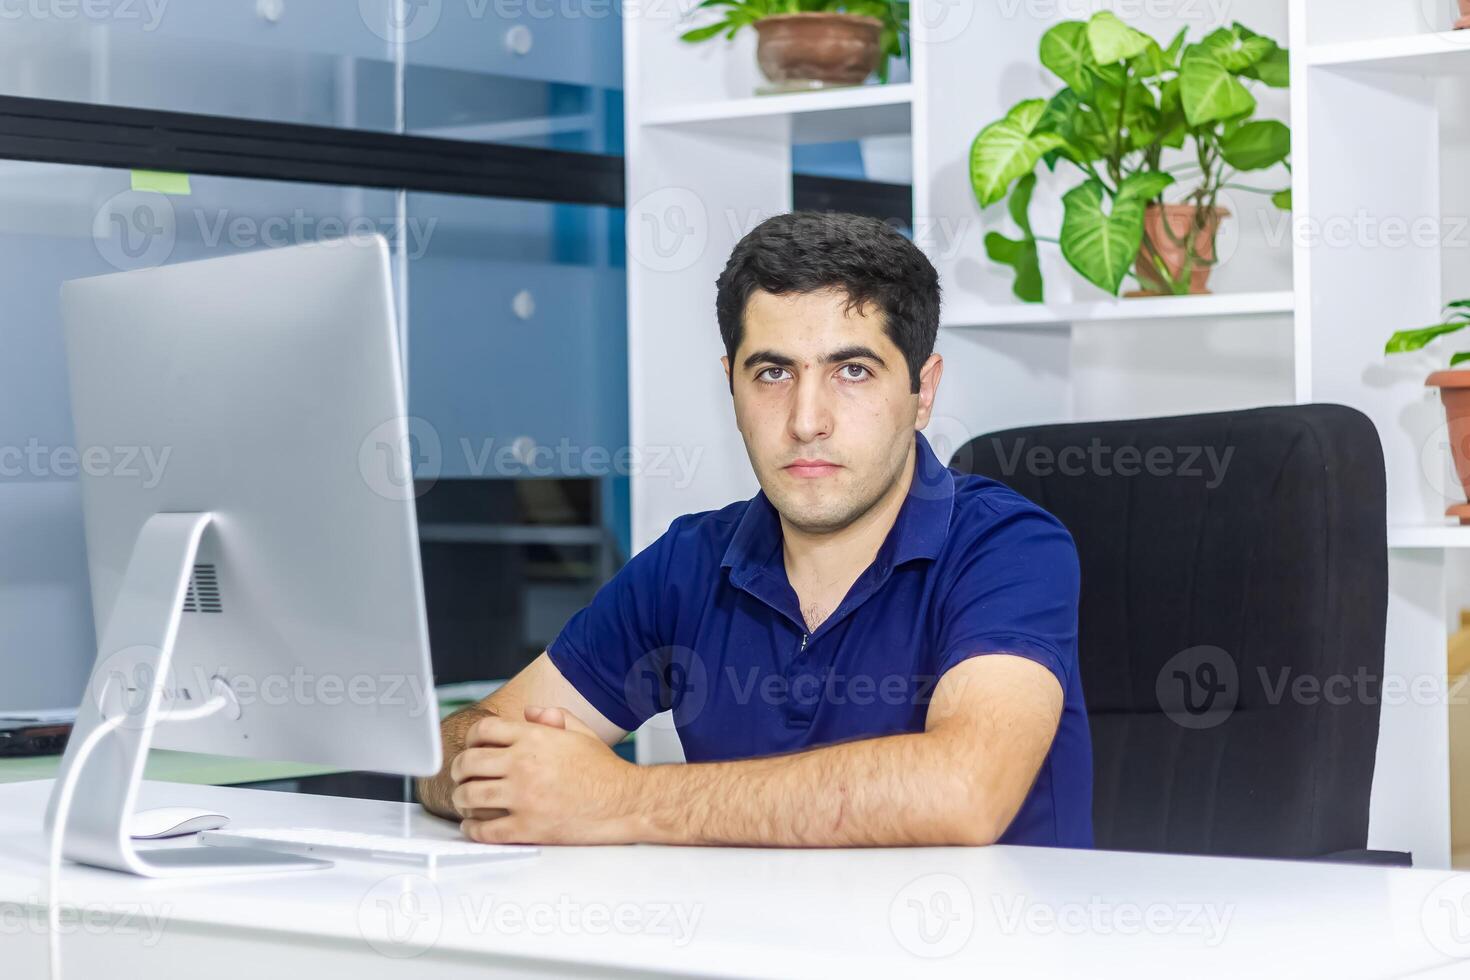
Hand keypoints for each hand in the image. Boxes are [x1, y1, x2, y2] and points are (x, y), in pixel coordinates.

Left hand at [450, 708, 644, 844]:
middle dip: (458, 770)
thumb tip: (529, 713)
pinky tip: (473, 827)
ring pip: (470, 796)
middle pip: (468, 763)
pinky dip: (472, 830)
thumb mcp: (580, 732)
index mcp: (535, 738)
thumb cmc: (604, 769)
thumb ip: (552, 717)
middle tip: (460, 776)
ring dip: (461, 798)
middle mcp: (524, 765)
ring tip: (464, 800)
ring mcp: (524, 798)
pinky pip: (486, 830)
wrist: (624, 802)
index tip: (471, 749)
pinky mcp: (528, 828)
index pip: (484, 731)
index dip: (472, 739)